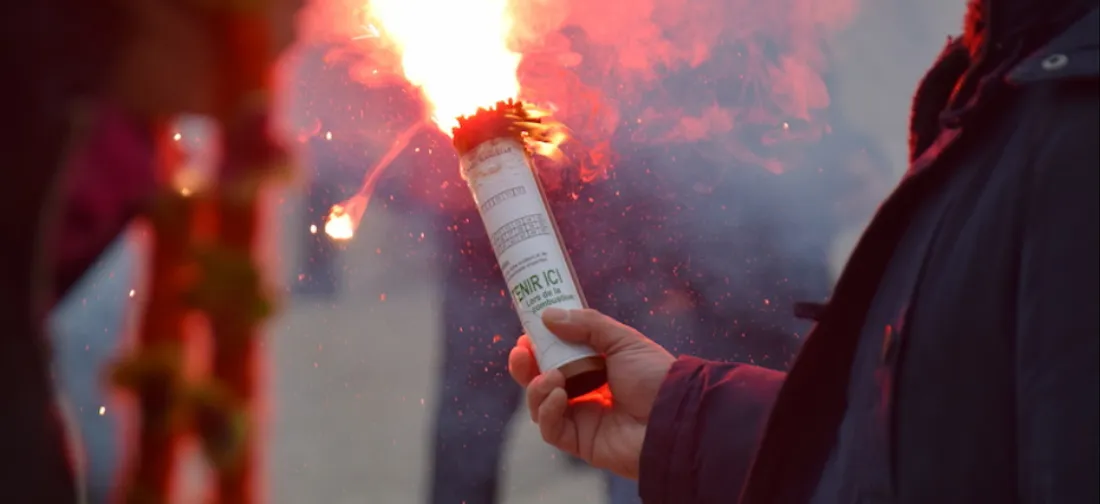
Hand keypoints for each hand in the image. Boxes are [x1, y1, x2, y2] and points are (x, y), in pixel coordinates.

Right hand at [508, 308, 674, 478]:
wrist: (674, 416)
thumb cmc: (654, 377)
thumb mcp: (623, 340)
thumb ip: (588, 324)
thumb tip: (547, 315)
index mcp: (596, 368)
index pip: (557, 357)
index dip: (538, 347)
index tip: (526, 334)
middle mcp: (586, 393)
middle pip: (541, 381)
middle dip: (525, 367)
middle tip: (520, 353)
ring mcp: (582, 418)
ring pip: (540, 405)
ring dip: (537, 388)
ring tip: (552, 377)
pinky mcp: (580, 442)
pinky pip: (550, 429)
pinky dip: (547, 412)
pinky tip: (559, 396)